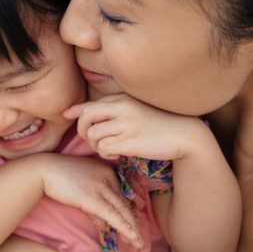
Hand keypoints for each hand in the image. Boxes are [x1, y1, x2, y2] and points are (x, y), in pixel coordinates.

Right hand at [22, 153, 145, 248]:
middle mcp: (108, 177)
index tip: (136, 225)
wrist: (44, 169)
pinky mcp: (92, 197)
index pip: (123, 195)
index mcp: (107, 171)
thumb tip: (104, 225)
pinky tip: (131, 236)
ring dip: (132, 229)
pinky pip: (112, 215)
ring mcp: (101, 187)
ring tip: (138, 243)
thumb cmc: (60, 176)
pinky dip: (123, 227)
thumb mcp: (82, 187)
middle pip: (126, 203)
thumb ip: (94, 205)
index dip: (131, 212)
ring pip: (123, 210)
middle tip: (141, 238)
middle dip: (135, 223)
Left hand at [62, 93, 215, 161]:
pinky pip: (104, 147)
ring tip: (109, 148)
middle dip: (82, 131)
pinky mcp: (130, 141)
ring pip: (93, 135)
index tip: (68, 114)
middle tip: (93, 140)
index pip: (89, 104)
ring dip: (96, 146)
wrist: (184, 135)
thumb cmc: (159, 124)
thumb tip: (84, 113)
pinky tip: (117, 154)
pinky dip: (106, 153)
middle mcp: (122, 108)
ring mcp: (126, 124)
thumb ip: (114, 110)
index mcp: (122, 99)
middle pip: (85, 117)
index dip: (75, 110)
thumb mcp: (135, 111)